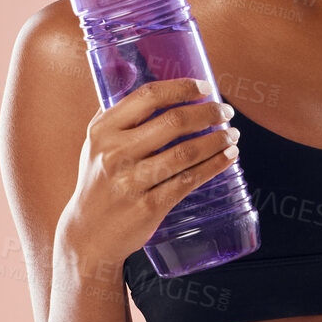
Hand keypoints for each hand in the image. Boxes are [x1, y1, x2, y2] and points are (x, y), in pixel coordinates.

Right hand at [57, 77, 239, 270]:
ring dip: (216, 141)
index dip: (182, 88)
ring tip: (233, 135)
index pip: (147, 96)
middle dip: (207, 114)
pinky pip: (189, 181)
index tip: (206, 88)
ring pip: (185, 152)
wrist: (88, 233)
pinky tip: (228, 158)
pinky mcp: (149, 206)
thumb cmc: (99, 182)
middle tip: (226, 113)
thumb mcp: (96, 145)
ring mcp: (131, 181)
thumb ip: (120, 117)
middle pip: (172, 122)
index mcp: (103, 130)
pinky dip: (213, 166)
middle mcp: (114, 153)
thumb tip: (157, 90)